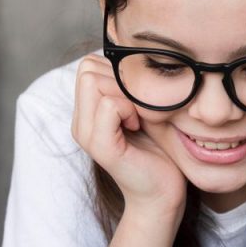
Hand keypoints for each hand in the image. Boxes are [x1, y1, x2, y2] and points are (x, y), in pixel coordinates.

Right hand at [72, 54, 185, 211]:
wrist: (165, 192)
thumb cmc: (160, 149)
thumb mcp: (144, 109)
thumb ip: (130, 87)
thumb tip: (134, 54)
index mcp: (88, 111)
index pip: (88, 65)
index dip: (116, 73)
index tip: (137, 99)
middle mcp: (81, 121)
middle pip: (88, 69)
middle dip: (120, 80)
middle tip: (139, 108)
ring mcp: (86, 134)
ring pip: (95, 82)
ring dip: (125, 94)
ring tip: (138, 118)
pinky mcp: (101, 147)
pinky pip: (109, 105)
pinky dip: (128, 110)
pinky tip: (137, 127)